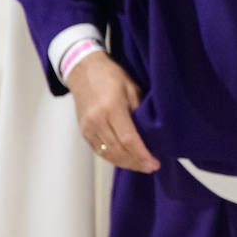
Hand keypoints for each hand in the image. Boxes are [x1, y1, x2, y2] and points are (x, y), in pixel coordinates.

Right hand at [67, 52, 159, 171]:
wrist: (82, 69)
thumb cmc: (110, 76)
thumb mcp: (132, 89)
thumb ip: (139, 112)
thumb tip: (150, 135)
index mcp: (111, 108)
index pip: (128, 140)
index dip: (142, 155)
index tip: (154, 163)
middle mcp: (96, 120)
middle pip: (118, 151)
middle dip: (136, 163)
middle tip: (151, 167)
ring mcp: (88, 127)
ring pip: (108, 154)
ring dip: (126, 163)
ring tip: (141, 165)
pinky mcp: (83, 131)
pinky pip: (99, 151)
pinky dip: (113, 158)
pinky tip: (126, 160)